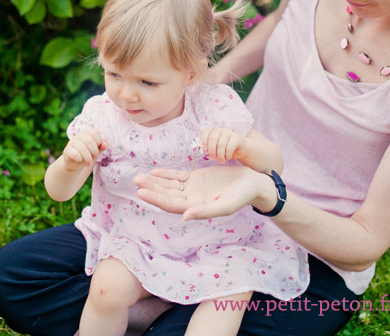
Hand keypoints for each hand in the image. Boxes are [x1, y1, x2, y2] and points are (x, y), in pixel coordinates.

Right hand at [62, 129, 107, 171]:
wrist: (75, 164)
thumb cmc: (88, 154)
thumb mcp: (97, 150)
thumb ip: (102, 146)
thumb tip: (105, 144)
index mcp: (87, 133)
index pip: (95, 133)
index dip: (99, 142)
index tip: (98, 149)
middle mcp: (79, 136)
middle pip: (89, 140)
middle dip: (94, 151)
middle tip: (94, 157)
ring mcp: (72, 142)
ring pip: (82, 148)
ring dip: (88, 158)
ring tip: (89, 163)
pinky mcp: (67, 151)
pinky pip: (74, 154)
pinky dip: (80, 159)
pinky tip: (80, 160)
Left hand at [133, 166, 269, 220]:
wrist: (253, 184)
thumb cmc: (242, 196)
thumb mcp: (226, 205)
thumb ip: (205, 212)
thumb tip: (184, 218)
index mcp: (197, 208)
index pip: (171, 205)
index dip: (156, 199)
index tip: (141, 192)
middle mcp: (192, 200)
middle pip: (167, 195)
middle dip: (151, 189)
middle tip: (136, 181)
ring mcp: (193, 189)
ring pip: (169, 186)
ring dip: (155, 182)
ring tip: (139, 177)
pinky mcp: (197, 178)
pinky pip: (178, 176)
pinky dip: (166, 174)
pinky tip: (154, 172)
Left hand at [200, 127, 246, 163]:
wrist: (240, 149)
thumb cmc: (225, 149)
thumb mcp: (215, 148)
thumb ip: (208, 148)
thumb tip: (203, 149)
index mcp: (212, 131)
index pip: (205, 132)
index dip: (203, 141)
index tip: (204, 150)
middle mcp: (220, 130)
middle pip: (212, 138)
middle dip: (211, 150)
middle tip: (212, 158)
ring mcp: (229, 133)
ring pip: (221, 144)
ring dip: (220, 155)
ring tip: (221, 161)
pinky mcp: (236, 138)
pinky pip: (229, 147)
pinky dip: (227, 155)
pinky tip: (228, 158)